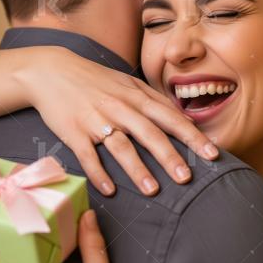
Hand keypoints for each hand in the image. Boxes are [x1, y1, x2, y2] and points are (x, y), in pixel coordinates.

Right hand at [16, 46, 218, 196]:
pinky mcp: (74, 132)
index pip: (170, 118)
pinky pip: (87, 155)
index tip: (212, 154)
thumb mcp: (128, 83)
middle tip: (187, 178)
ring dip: (137, 170)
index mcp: (136, 96)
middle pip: (149, 133)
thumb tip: (182, 119)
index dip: (192, 136)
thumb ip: (153, 101)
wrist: (51, 71)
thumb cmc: (95, 80)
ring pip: (120, 146)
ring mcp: (96, 119)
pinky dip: (98, 173)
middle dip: (170, 156)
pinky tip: (110, 190)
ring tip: (153, 191)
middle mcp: (119, 107)